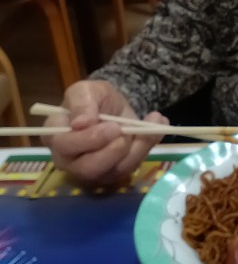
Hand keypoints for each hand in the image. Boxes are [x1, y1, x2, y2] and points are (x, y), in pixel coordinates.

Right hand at [42, 79, 168, 184]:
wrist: (114, 106)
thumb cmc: (94, 99)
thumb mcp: (87, 90)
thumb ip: (82, 102)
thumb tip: (80, 124)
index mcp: (55, 135)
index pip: (64, 146)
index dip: (89, 139)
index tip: (113, 125)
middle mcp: (69, 159)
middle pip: (87, 168)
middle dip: (112, 151)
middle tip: (125, 130)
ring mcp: (91, 170)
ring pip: (111, 172)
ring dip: (134, 149)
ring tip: (147, 125)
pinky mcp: (112, 173)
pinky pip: (130, 168)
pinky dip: (147, 147)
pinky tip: (157, 126)